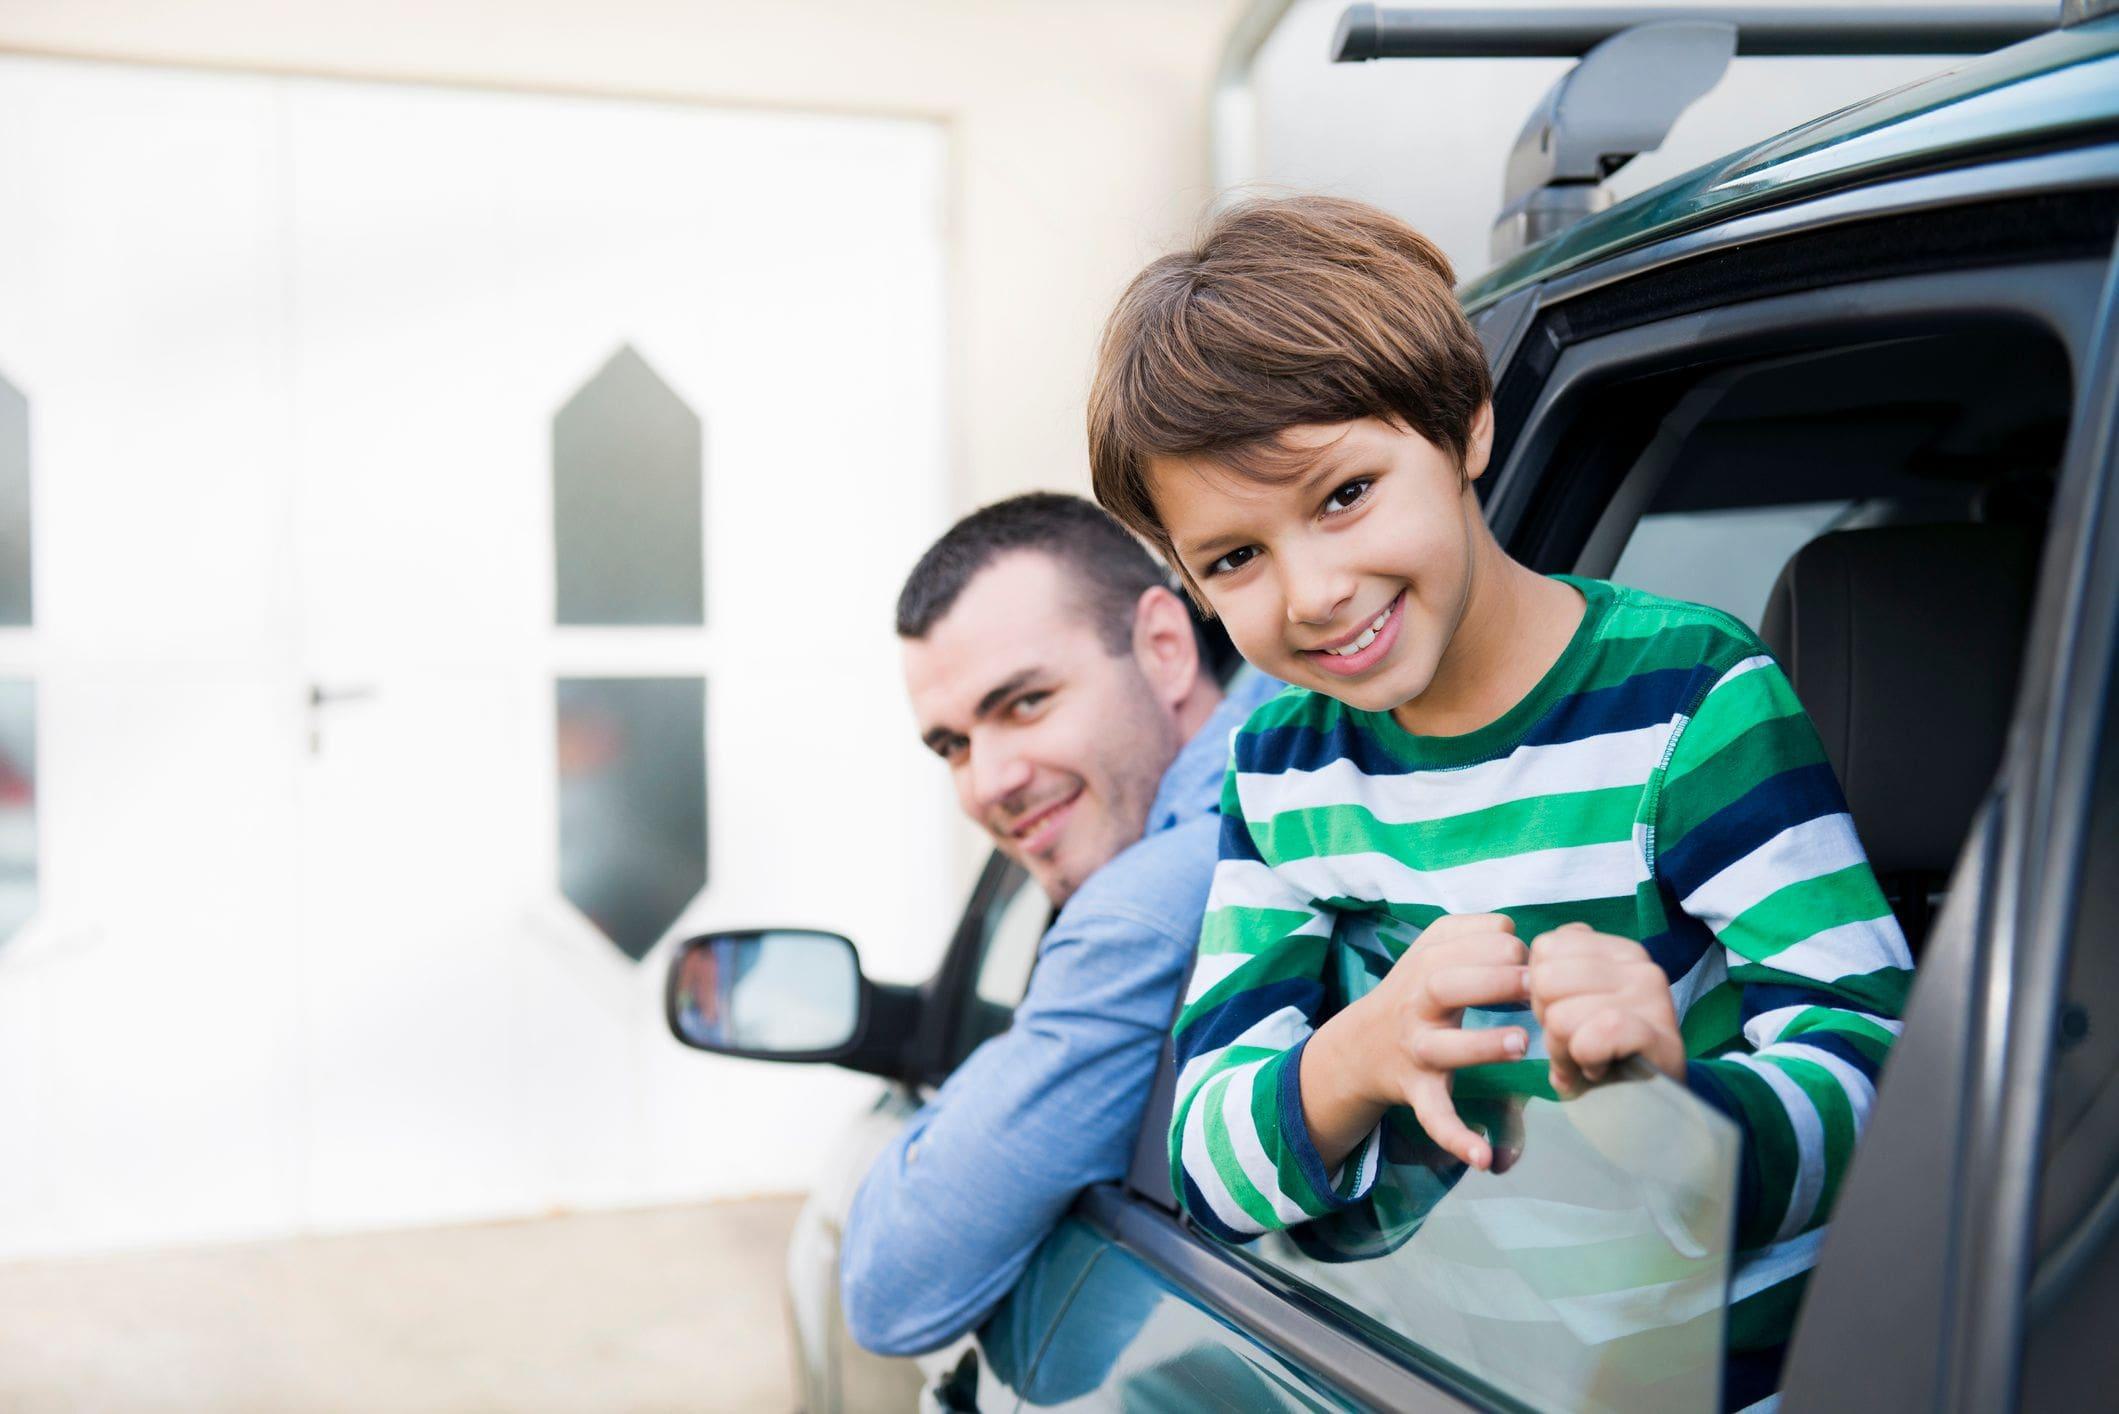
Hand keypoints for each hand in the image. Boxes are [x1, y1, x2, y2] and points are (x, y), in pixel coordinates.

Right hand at [1305, 913, 1529, 1171]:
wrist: (1360, 1046)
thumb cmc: (1414, 991)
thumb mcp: (1430, 949)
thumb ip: (1472, 932)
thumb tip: (1518, 933)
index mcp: (1424, 966)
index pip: (1461, 944)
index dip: (1503, 946)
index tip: (1531, 957)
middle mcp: (1417, 1005)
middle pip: (1446, 985)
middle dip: (1492, 980)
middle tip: (1534, 986)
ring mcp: (1416, 1051)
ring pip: (1443, 1048)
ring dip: (1480, 1045)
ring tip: (1520, 1043)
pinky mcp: (1418, 1092)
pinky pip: (1434, 1117)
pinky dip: (1457, 1137)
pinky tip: (1484, 1157)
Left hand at [1527, 923, 1684, 1097]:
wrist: (1645, 1110)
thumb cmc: (1602, 1055)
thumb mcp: (1573, 1003)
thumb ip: (1556, 970)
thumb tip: (1533, 954)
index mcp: (1618, 950)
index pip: (1546, 948)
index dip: (1540, 990)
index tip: (1567, 1016)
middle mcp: (1640, 966)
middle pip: (1546, 979)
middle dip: (1547, 1020)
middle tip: (1574, 1043)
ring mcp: (1653, 998)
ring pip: (1562, 1013)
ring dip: (1562, 1049)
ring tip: (1585, 1060)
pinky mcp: (1658, 1036)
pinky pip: (1592, 1038)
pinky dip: (1585, 1061)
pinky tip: (1598, 1071)